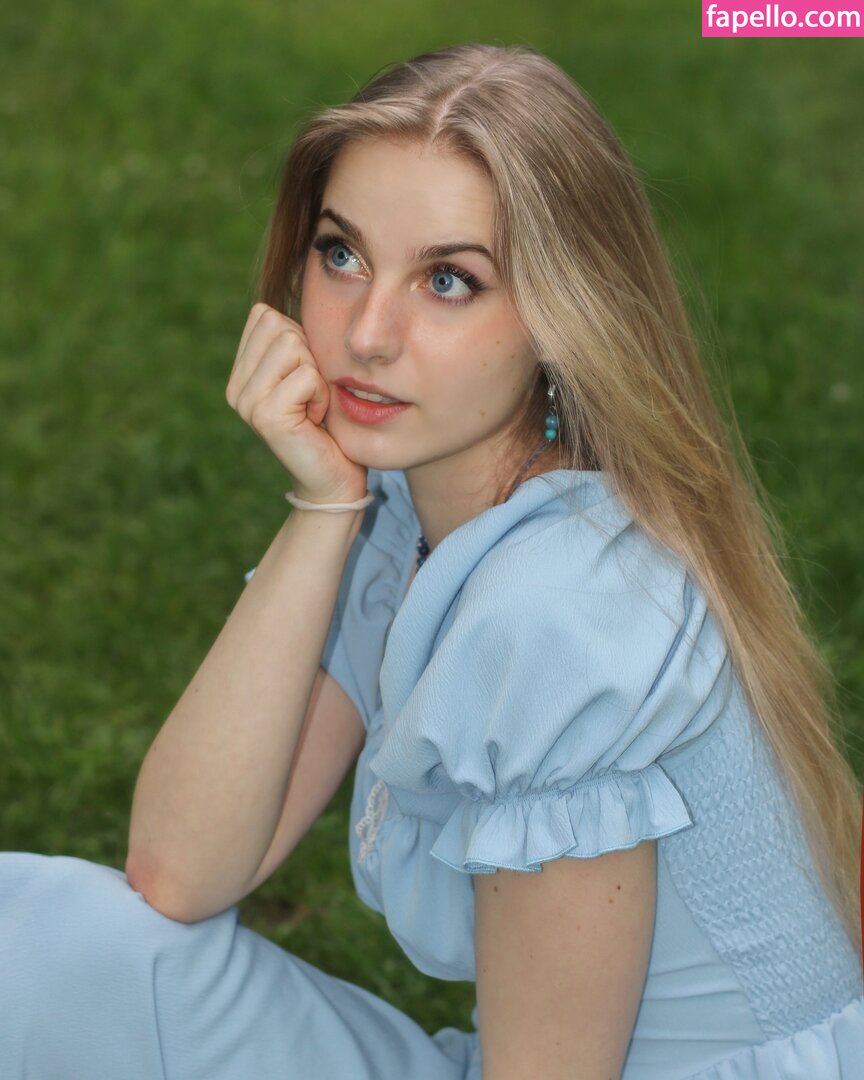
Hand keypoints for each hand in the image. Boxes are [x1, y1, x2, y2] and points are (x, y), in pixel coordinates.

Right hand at [225, 303, 367, 503]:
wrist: (334, 480)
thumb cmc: (330, 425)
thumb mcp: (308, 373)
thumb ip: (293, 342)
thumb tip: (290, 292)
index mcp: (241, 373)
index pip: (265, 315)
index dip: (300, 340)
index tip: (306, 380)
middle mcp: (235, 387)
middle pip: (279, 325)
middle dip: (310, 356)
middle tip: (312, 396)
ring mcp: (246, 402)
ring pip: (293, 345)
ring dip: (317, 375)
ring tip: (314, 407)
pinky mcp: (266, 416)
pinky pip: (306, 375)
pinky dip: (322, 394)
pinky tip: (316, 420)